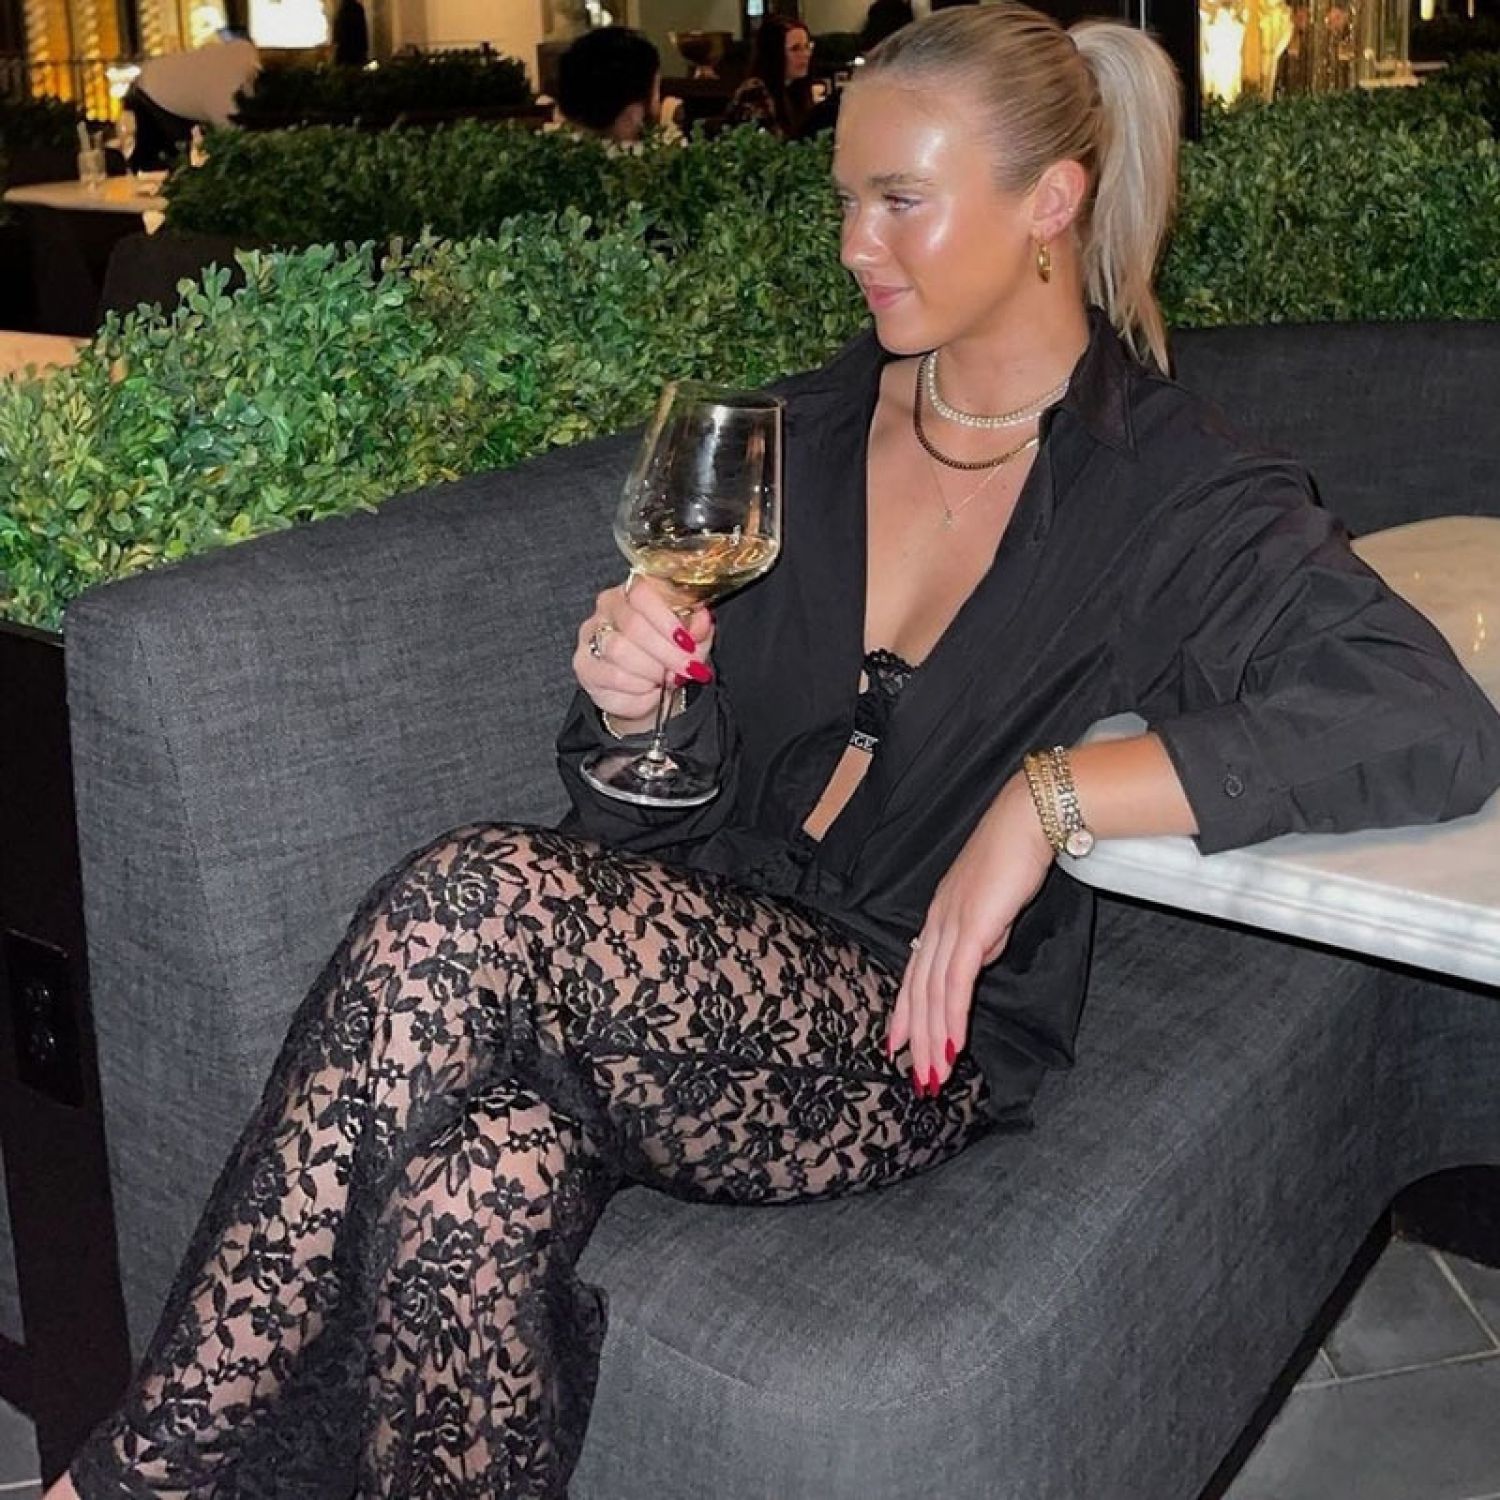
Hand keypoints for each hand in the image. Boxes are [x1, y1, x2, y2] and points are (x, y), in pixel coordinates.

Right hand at [573, 576, 713, 732]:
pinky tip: (649, 691)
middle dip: (667, 653)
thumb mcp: (693, 637)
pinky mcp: (583, 665)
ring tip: (666, 680)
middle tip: (686, 669)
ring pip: (620, 653)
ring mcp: (590, 635)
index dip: (667, 620)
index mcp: (635, 589)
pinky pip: (613, 679)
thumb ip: (699, 626)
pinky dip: (638, 691)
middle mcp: (607, 607)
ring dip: (652, 672)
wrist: (650, 688)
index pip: (643, 593)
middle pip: (634, 626)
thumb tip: (702, 622)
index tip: (687, 643)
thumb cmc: (670, 653)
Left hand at [888, 774, 1054, 1095]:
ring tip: (933, 1076)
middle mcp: (936, 923)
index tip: (897, 1045)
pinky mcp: (971, 927)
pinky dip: (951, 1015)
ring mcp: (950, 924)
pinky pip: (956, 981)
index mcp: (938, 918)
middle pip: (917, 990)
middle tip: (917, 1080)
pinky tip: (952, 1043)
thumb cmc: (1016, 858)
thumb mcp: (994, 909)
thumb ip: (982, 938)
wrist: (1028, 820)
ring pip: (931, 993)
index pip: (914, 974)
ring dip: (931, 1039)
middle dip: (915, 1039)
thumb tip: (975, 964)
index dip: (904, 1012)